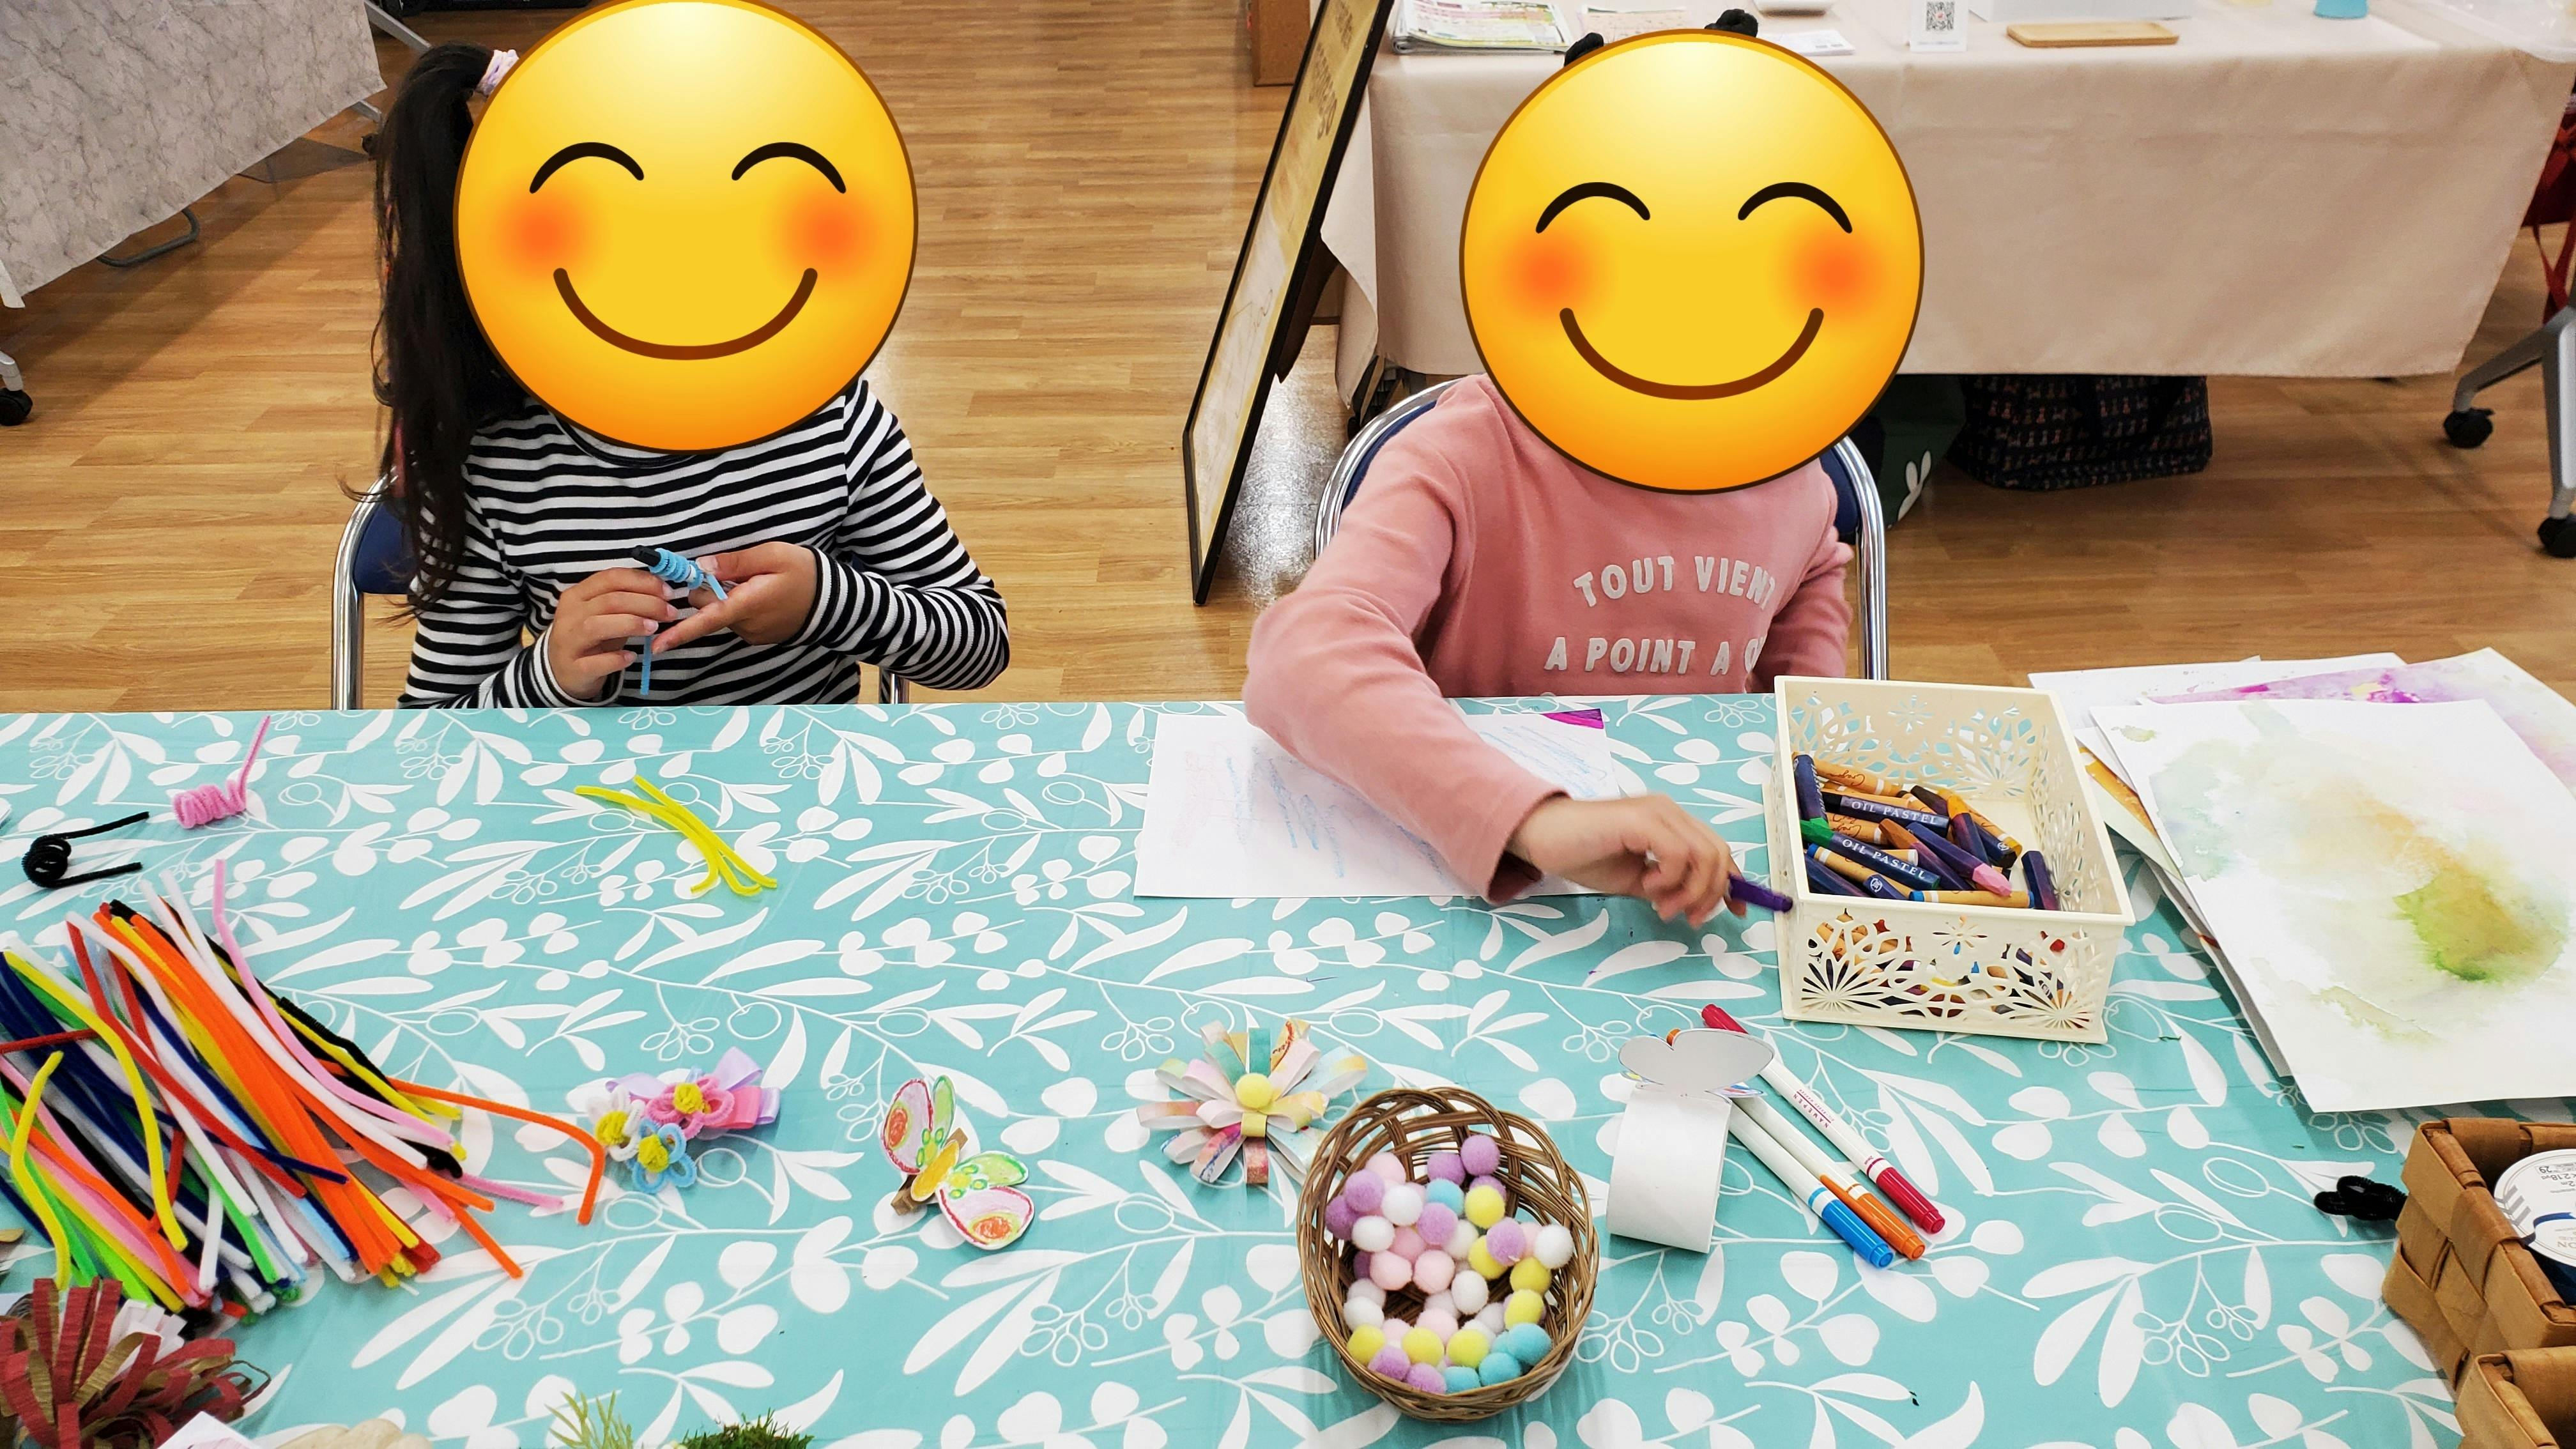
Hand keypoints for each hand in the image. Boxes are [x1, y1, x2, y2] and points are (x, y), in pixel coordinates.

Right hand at [545, 567, 675, 700]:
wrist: (562, 671)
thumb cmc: (591, 637)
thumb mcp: (605, 614)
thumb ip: (627, 600)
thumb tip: (663, 590)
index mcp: (578, 594)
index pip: (611, 578)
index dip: (643, 582)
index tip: (668, 592)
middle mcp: (570, 615)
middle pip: (610, 601)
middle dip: (646, 604)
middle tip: (670, 613)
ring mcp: (569, 642)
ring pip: (597, 626)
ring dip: (631, 624)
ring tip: (654, 628)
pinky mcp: (573, 668)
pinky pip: (595, 662)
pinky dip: (616, 659)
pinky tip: (632, 657)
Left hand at [650, 543, 820, 652]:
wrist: (835, 602)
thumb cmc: (805, 573)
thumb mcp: (772, 556)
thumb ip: (735, 562)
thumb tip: (700, 567)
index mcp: (746, 604)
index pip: (706, 620)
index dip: (679, 632)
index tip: (657, 645)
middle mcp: (745, 625)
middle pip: (708, 608)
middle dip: (709, 589)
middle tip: (732, 570)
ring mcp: (751, 633)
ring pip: (721, 612)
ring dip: (726, 596)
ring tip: (753, 581)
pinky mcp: (756, 635)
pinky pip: (735, 618)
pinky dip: (738, 604)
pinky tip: (759, 593)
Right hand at [1505, 795, 1742, 924]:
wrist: (1541, 837)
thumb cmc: (1583, 854)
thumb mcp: (1635, 880)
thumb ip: (1666, 887)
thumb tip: (1694, 905)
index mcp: (1671, 823)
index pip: (1718, 849)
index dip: (1732, 883)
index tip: (1735, 913)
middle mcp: (1670, 812)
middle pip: (1718, 853)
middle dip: (1711, 893)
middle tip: (1687, 918)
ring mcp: (1657, 812)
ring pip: (1704, 855)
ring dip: (1690, 891)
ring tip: (1662, 907)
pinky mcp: (1641, 819)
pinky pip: (1677, 854)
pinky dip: (1670, 879)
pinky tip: (1646, 887)